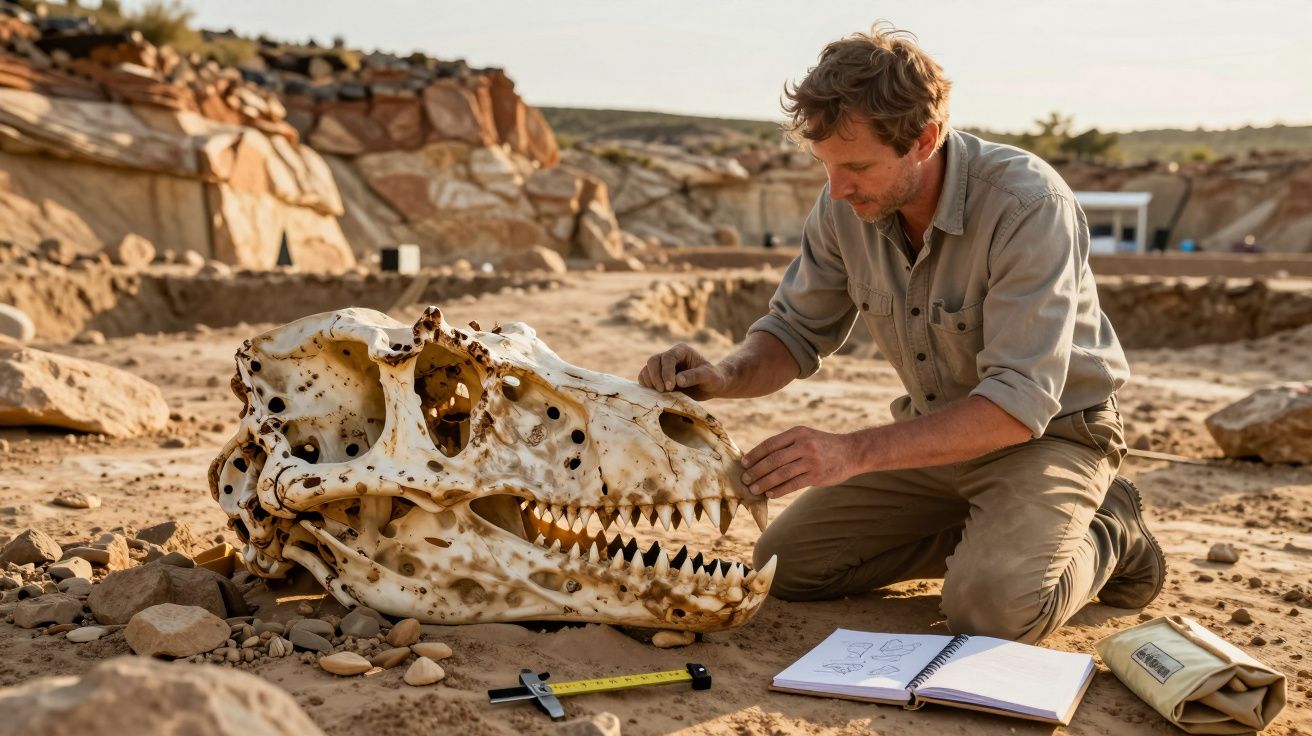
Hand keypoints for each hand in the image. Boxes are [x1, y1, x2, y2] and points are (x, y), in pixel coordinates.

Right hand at [637, 343, 727, 400]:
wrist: (710, 386)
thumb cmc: (712, 379)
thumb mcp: (709, 377)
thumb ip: (695, 376)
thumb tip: (678, 380)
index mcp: (682, 351)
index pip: (668, 357)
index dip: (666, 372)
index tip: (670, 387)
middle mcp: (670, 356)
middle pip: (653, 361)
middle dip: (655, 377)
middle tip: (663, 391)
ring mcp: (663, 366)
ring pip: (647, 369)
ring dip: (650, 381)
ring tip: (660, 393)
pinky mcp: (658, 377)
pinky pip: (645, 378)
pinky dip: (646, 385)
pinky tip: (654, 393)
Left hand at [741, 426, 857, 498]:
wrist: (852, 451)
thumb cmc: (823, 445)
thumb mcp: (806, 436)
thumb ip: (786, 445)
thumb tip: (759, 460)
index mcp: (798, 433)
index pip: (770, 444)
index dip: (755, 454)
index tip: (743, 463)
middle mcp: (804, 445)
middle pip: (773, 460)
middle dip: (756, 471)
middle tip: (745, 479)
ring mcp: (811, 461)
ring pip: (781, 474)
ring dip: (764, 483)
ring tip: (753, 489)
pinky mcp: (817, 475)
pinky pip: (793, 484)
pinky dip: (779, 490)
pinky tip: (770, 494)